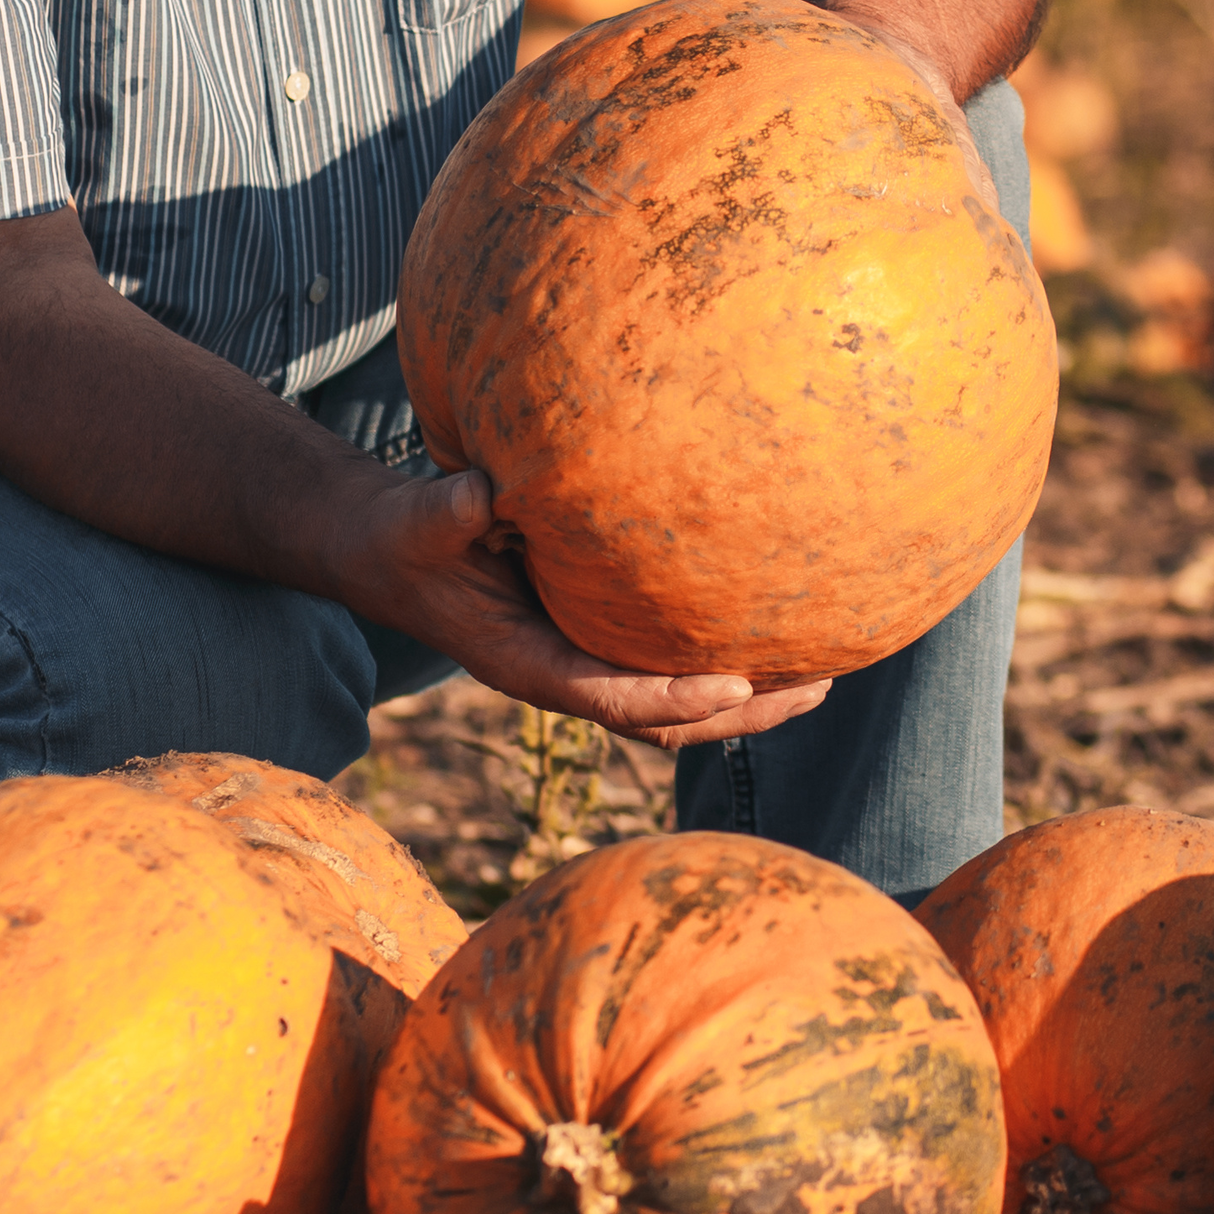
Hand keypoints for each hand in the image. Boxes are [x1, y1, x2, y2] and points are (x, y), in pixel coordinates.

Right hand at [335, 463, 831, 749]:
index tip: (736, 685)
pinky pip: (666, 670)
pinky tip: (771, 637)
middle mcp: (563, 676)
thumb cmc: (409, 537)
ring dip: (746, 702)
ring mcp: (584, 665)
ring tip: (821, 679)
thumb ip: (449, 510)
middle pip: (664, 723)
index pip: (609, 698)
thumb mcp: (421, 521)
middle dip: (740, 714)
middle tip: (816, 688)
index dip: (674, 698)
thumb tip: (484, 490)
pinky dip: (720, 663)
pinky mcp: (595, 644)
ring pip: (675, 708)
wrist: (392, 554)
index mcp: (524, 663)